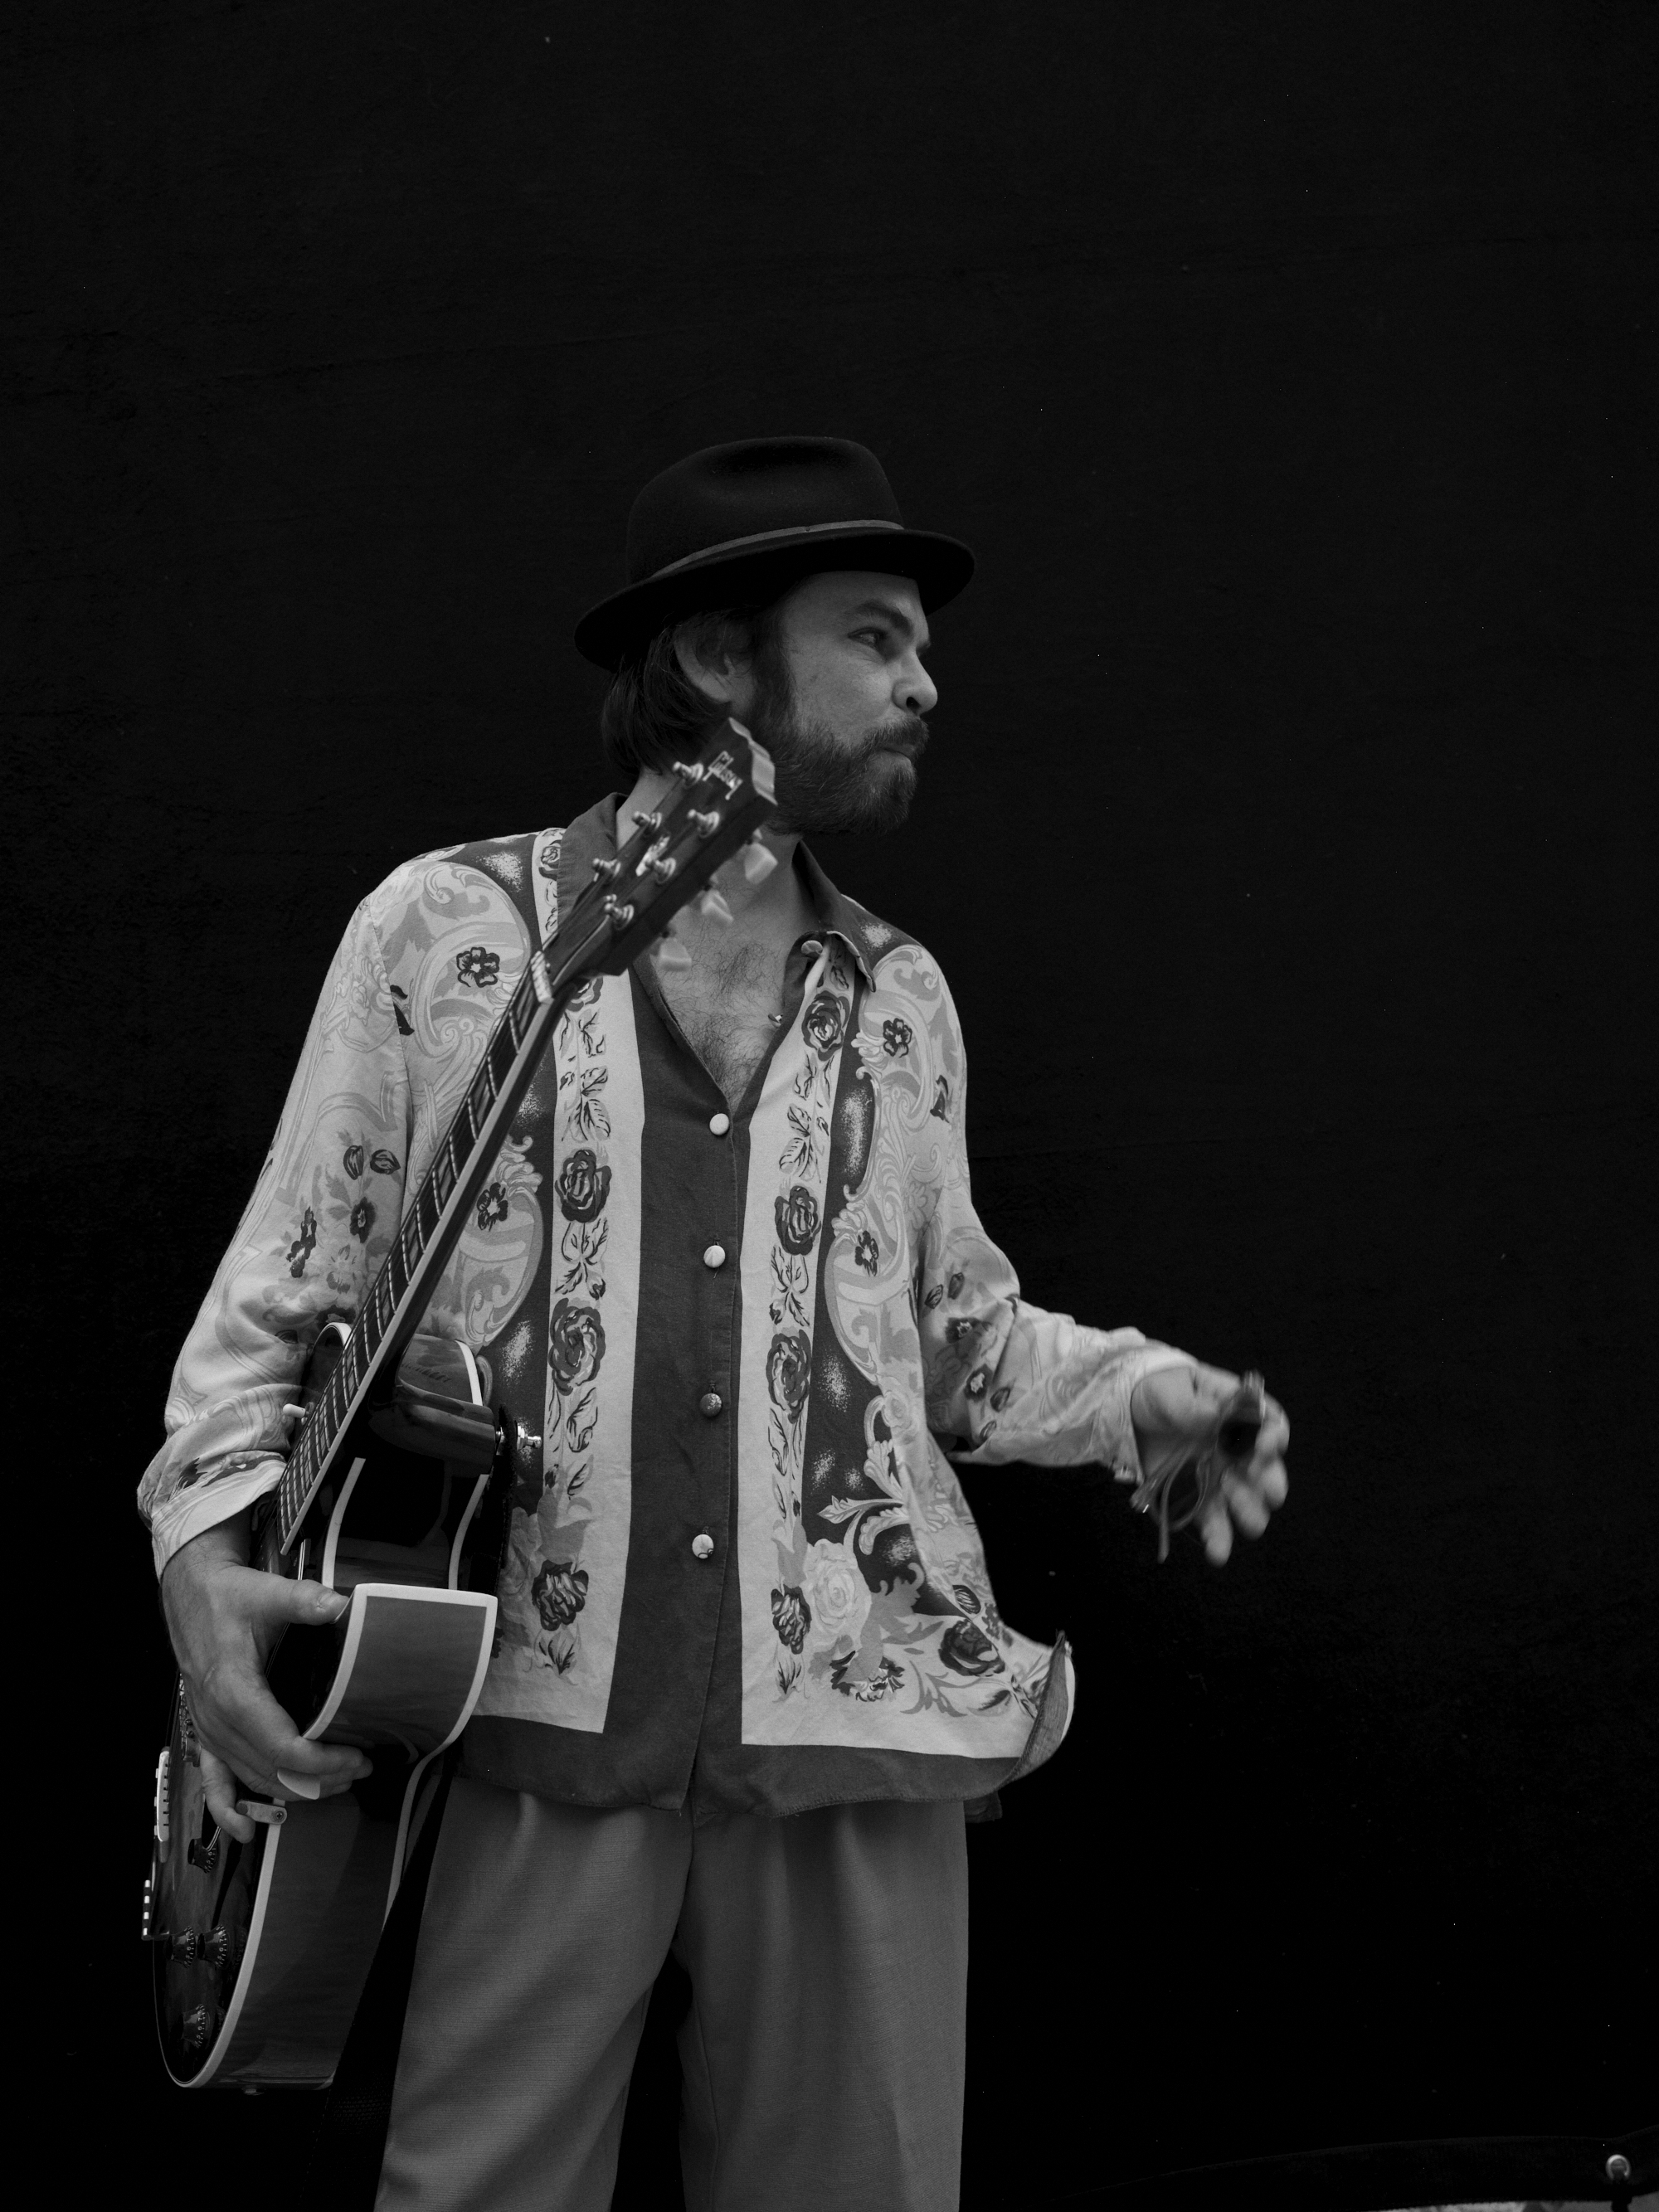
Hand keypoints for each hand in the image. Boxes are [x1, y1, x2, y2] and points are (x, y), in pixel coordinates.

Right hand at [160, 1510, 372, 1841]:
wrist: (190, 1595)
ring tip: (338, 1783)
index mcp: (234, 1692)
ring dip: (294, 1791)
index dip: (322, 1762)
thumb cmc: (229, 1596)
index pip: (282, 1747)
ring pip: (252, 1779)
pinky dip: (229, 1810)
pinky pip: (214, 1782)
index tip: (359, 1758)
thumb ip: (305, 1601)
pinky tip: (245, 1833)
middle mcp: (218, 1721)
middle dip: (320, 1779)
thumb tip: (343, 1606)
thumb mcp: (268, 1593)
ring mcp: (209, 1732)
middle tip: (361, 1769)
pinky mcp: (207, 1733)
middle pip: (271, 1771)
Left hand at [1130, 1364, 1289, 1563]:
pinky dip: (1218, 1540)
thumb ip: (1193, 1405)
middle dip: (1271, 1483)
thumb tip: (1214, 1418)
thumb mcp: (1172, 1388)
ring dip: (1251, 1512)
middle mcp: (1237, 1450)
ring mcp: (1219, 1478)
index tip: (1264, 1445)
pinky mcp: (1197, 1500)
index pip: (1270, 1425)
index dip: (1274, 1436)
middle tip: (1268, 1491)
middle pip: (1268, 1471)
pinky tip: (1218, 1553)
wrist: (1128, 1411)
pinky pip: (1214, 1524)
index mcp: (1238, 1415)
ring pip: (1248, 1504)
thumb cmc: (1159, 1391)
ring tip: (1243, 1517)